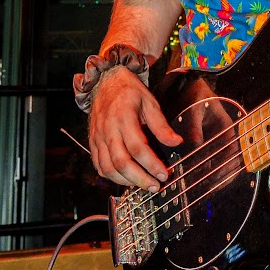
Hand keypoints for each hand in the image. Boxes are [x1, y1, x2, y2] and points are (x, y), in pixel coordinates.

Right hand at [88, 69, 182, 189]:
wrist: (105, 82)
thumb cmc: (129, 92)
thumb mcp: (150, 102)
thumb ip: (161, 125)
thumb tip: (176, 142)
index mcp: (123, 117)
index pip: (137, 148)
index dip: (151, 164)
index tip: (165, 174)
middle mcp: (108, 129)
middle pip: (121, 162)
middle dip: (140, 178)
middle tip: (155, 186)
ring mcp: (98, 137)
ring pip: (108, 168)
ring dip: (127, 181)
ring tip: (143, 184)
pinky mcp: (93, 143)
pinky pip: (99, 166)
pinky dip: (112, 176)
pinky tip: (126, 179)